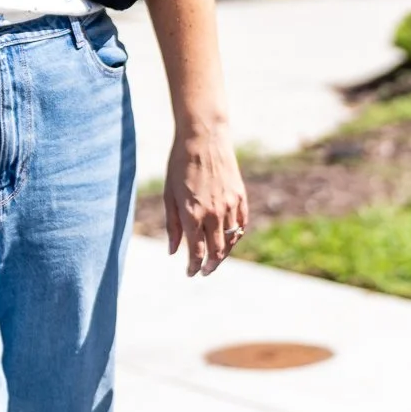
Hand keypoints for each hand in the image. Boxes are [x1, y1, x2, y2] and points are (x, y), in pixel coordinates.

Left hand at [165, 124, 248, 276]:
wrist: (204, 138)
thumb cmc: (179, 165)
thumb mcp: (169, 195)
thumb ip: (172, 225)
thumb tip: (173, 251)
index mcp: (191, 214)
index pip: (196, 252)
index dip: (193, 267)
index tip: (190, 273)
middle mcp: (213, 213)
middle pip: (216, 251)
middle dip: (210, 266)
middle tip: (204, 272)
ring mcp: (229, 206)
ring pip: (231, 241)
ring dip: (223, 254)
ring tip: (216, 259)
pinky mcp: (240, 197)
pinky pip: (241, 225)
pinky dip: (236, 237)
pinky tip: (229, 240)